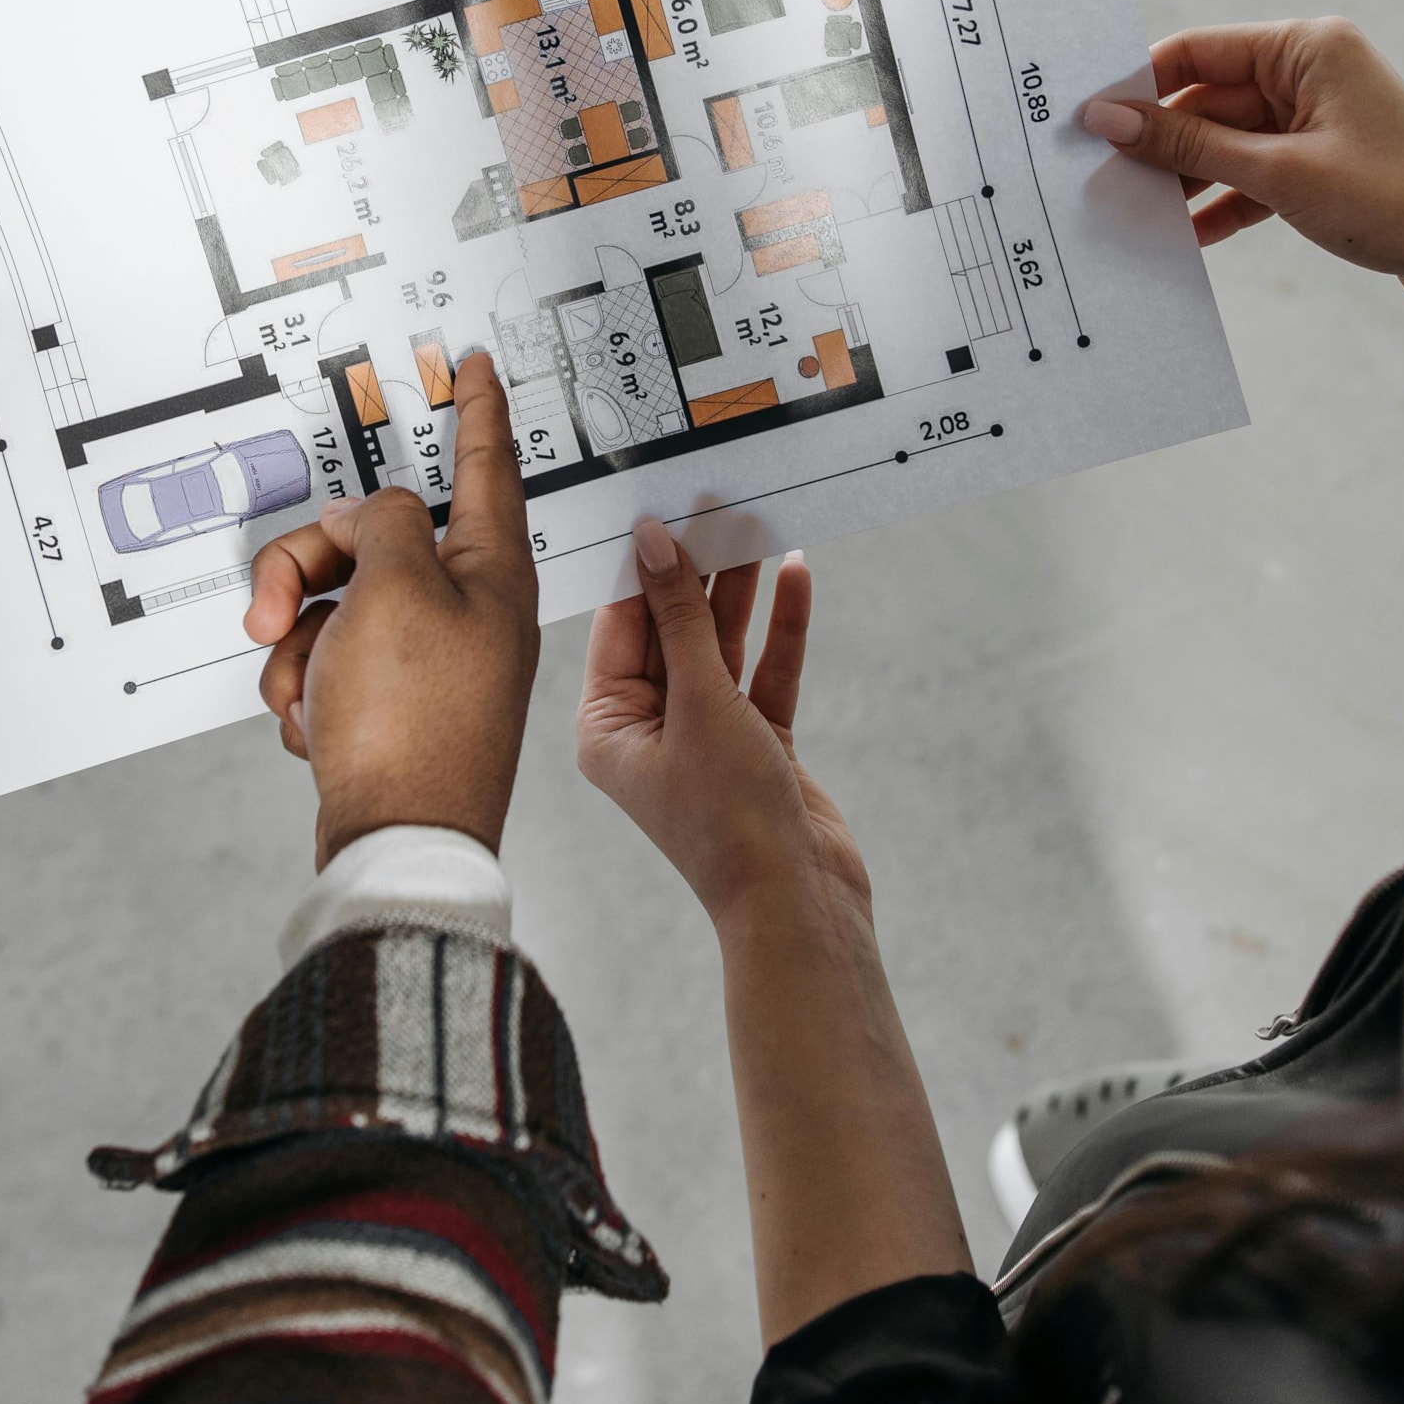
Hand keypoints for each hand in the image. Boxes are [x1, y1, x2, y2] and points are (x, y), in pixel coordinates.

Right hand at [242, 348, 539, 865]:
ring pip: (336, 603)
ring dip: (300, 642)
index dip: (478, 409)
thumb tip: (367, 518)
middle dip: (308, 567)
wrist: (394, 844)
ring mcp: (429, 661)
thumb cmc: (412, 724)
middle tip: (274, 609)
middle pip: (374, 539)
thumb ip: (382, 522)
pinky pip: (328, 662)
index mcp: (491, 572)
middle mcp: (468, 611)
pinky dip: (307, 688)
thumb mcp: (394, 587)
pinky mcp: (392, 705)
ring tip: (308, 693)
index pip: (487, 464)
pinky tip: (317, 726)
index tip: (478, 366)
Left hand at [583, 525, 969, 1341]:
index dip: (643, 564)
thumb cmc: (731, 821)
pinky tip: (793, 575)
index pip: (620, 625)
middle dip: (695, 568)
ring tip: (755, 520)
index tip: (660, 502)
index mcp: (607, 726)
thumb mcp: (702, 701)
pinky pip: (764, 673)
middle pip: (671, 628)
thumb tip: (656, 540)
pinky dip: (780, 629)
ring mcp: (705, 739)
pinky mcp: (757, 749)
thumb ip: (682, 617)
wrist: (797, 904)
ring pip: (720, 645)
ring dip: (740, 589)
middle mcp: (649, 730)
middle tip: (714, 498)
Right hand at [1080, 18, 1403, 472]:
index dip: (1140, 85)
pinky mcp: (1325, 164)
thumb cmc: (1397, 200)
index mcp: (1308, 46)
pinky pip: (1254, 174)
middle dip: (1159, 141)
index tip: (1087, 123)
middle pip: (1208, 98)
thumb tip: (1109, 118)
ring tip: (1135, 215)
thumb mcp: (1281, 173)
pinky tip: (1186, 237)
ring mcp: (1319, 119)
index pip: (1199, 50)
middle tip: (1100, 180)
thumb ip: (1190, 144)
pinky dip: (1223, 201)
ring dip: (1187, 178)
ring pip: (1227, 141)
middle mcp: (1313, 72)